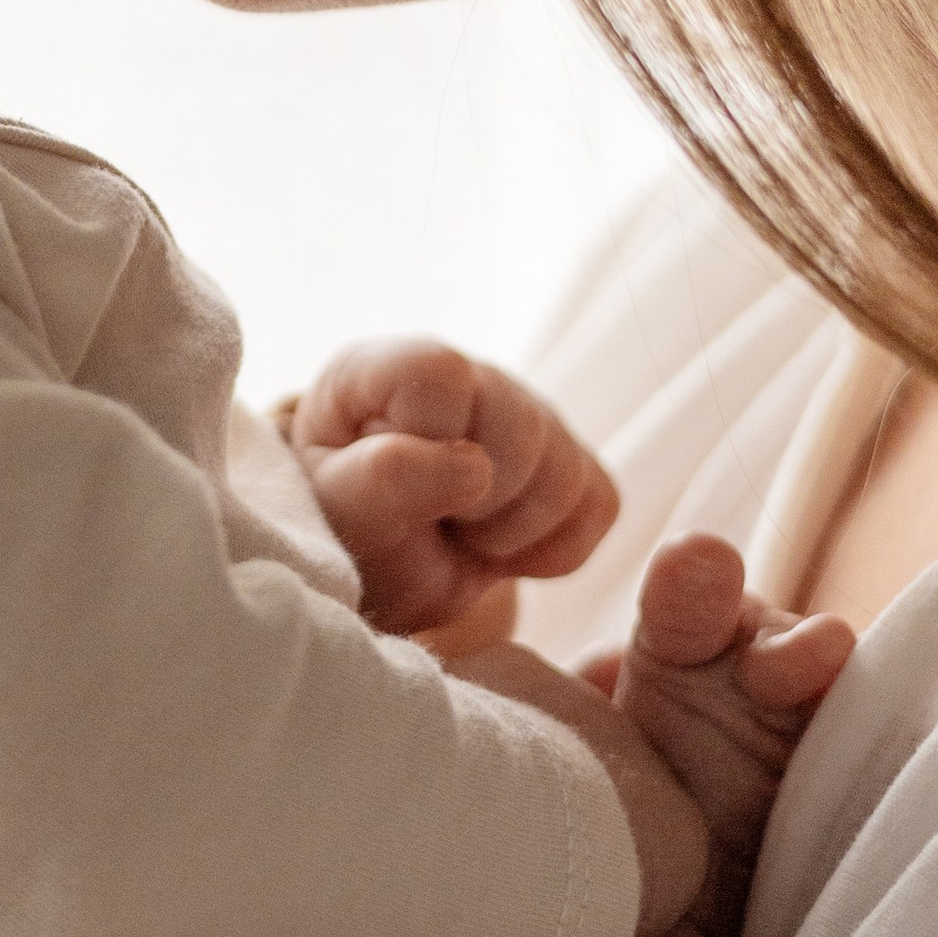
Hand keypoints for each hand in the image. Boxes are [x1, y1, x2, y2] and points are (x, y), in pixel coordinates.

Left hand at [285, 335, 617, 645]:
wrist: (381, 569)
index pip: (444, 376)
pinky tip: (501, 546)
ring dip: (512, 532)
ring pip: (568, 473)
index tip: (405, 491)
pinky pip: (600, 505)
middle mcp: (469, 377)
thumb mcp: (338, 510)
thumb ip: (384, 479)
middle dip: (479, 502)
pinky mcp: (570, 462)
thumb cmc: (344, 525)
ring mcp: (527, 415)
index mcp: (388, 367)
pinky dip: (554, 550)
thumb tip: (474, 466)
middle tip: (434, 524)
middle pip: (521, 428)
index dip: (433, 446)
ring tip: (462, 534)